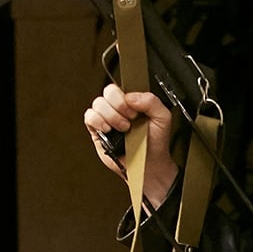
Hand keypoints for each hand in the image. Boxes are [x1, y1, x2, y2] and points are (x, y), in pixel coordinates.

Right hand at [84, 84, 178, 208]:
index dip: (125, 97)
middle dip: (119, 106)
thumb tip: (130, 97)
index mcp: (132, 102)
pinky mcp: (97, 132)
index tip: (135, 111)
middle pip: (108, 92)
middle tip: (129, 120)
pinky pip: (89, 117)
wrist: (150, 165)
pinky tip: (108, 130)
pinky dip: (98, 121)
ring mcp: (106, 119)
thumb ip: (151, 101)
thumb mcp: (163, 118)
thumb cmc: (155, 143)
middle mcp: (118, 109)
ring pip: (98, 104)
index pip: (121, 87)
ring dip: (111, 116)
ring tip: (123, 129)